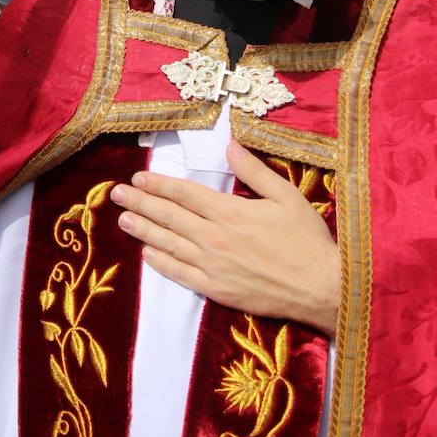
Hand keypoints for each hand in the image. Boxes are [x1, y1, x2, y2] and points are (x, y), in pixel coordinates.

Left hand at [112, 140, 339, 334]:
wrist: (319, 287)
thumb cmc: (306, 240)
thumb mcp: (286, 195)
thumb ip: (254, 170)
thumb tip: (229, 146)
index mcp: (230, 212)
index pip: (184, 193)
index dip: (159, 184)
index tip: (138, 178)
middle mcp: (214, 238)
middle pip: (169, 216)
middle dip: (140, 202)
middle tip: (116, 194)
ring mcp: (212, 266)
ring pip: (168, 243)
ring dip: (143, 229)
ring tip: (123, 219)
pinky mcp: (216, 290)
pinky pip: (180, 274)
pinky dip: (160, 262)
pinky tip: (147, 253)